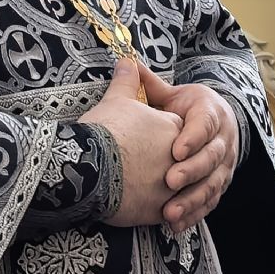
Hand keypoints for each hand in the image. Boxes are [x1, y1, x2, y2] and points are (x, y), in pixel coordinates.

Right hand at [80, 59, 182, 227]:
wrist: (90, 166)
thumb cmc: (106, 130)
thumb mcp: (116, 99)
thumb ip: (127, 81)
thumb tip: (127, 60)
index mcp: (174, 129)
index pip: (180, 130)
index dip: (165, 132)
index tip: (151, 135)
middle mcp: (180, 159)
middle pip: (184, 161)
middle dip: (173, 162)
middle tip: (150, 163)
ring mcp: (172, 188)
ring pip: (179, 191)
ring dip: (171, 191)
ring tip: (150, 188)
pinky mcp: (159, 210)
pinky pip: (168, 212)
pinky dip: (163, 211)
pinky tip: (149, 208)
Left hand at [138, 66, 238, 233]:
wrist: (217, 124)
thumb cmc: (188, 108)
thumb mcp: (174, 93)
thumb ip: (151, 84)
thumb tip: (125, 61)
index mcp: (212, 113)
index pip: (206, 124)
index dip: (192, 138)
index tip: (174, 150)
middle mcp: (223, 141)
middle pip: (212, 158)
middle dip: (191, 172)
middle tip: (169, 182)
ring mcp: (224, 166)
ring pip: (212, 185)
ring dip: (192, 199)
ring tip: (169, 211)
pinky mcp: (219, 186)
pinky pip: (210, 203)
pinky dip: (194, 214)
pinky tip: (175, 224)